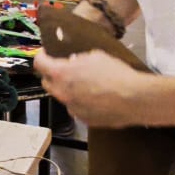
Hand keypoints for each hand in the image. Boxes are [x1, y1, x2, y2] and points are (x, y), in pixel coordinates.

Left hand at [34, 53, 174, 129]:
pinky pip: (77, 108)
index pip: (39, 64)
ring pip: (63, 97)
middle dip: (52, 75)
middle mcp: (62, 93)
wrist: (135, 99)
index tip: (44, 54)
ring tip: (86, 84)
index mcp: (61, 74)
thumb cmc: (116, 74)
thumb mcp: (95, 56)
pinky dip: (81, 102)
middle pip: (47, 83)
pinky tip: (95, 97)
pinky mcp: (84, 119)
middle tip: (64, 69)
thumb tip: (73, 62)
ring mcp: (73, 108)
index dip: (41, 57)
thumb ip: (78, 59)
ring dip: (68, 90)